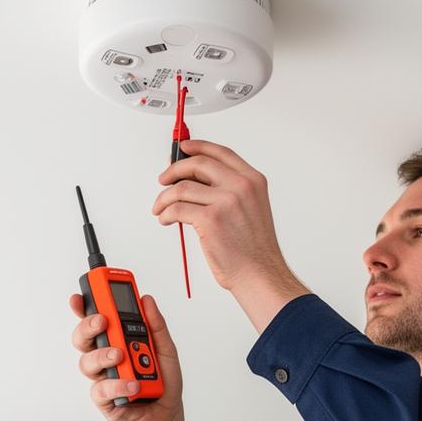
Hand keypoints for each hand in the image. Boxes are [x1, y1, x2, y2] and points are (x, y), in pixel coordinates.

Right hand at [67, 292, 184, 420]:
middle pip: (83, 337)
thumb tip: (147, 300)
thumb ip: (156, 326)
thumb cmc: (163, 382)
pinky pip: (101, 389)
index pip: (95, 319)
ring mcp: (103, 377)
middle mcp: (105, 356)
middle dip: (88, 325)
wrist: (167, 416)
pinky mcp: (104, 399)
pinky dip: (118, 384)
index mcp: (117, 340)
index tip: (82, 294)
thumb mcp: (166, 350)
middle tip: (102, 321)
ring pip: (88, 362)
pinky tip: (133, 384)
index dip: (84, 305)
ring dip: (103, 355)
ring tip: (120, 355)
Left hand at [152, 139, 289, 291]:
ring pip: (182, 188)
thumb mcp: (250, 209)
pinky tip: (167, 220)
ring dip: (164, 198)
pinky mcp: (211, 219)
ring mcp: (226, 201)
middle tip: (163, 179)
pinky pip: (177, 208)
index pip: (221, 153)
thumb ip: (229, 191)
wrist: (260, 274)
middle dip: (174, 170)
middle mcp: (241, 186)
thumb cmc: (254, 250)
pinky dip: (166, 213)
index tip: (183, 147)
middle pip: (198, 163)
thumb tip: (197, 182)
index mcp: (252, 181)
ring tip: (161, 209)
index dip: (199, 146)